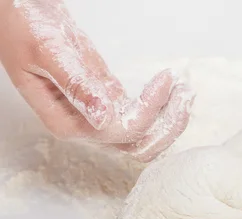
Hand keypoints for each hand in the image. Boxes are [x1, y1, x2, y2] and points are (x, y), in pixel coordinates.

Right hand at [0, 0, 194, 161]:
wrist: (20, 11)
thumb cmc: (23, 26)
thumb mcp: (48, 51)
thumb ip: (76, 84)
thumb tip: (103, 116)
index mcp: (67, 122)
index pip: (120, 131)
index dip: (149, 111)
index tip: (165, 80)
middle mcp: (85, 127)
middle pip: (138, 145)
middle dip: (167, 125)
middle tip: (186, 93)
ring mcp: (98, 116)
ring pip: (143, 136)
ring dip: (169, 120)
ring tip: (186, 92)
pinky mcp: (108, 100)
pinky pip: (140, 116)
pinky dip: (161, 108)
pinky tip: (174, 88)